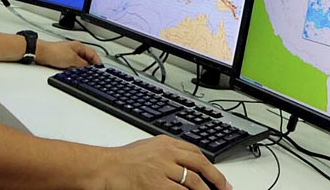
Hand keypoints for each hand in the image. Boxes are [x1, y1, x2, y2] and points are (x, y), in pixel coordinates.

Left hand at [35, 40, 100, 67]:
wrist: (40, 52)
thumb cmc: (53, 52)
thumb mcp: (72, 59)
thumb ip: (82, 64)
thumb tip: (88, 67)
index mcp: (79, 46)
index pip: (93, 53)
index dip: (98, 61)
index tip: (101, 68)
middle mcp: (74, 49)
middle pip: (87, 57)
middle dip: (91, 64)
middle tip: (94, 72)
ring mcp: (68, 53)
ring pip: (80, 61)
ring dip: (82, 67)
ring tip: (84, 73)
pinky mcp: (63, 58)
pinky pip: (73, 63)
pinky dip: (75, 67)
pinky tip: (74, 71)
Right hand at [98, 135, 229, 189]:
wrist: (105, 168)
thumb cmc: (121, 161)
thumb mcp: (146, 148)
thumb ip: (165, 153)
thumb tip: (183, 163)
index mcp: (165, 143)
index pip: (195, 151)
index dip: (209, 165)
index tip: (216, 174)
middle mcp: (167, 153)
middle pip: (200, 164)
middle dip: (216, 178)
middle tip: (224, 188)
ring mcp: (163, 168)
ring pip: (194, 180)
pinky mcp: (157, 184)